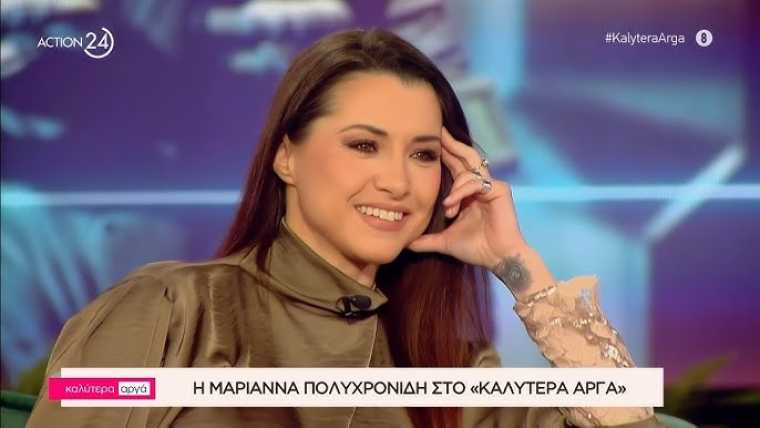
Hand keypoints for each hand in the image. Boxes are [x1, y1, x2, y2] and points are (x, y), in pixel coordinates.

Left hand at [407, 127, 528, 269]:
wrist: (498, 259)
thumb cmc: (476, 249)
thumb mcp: (444, 241)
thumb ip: (426, 240)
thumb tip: (405, 244)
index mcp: (468, 192)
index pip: (455, 166)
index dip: (444, 153)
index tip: (429, 142)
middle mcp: (480, 185)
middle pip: (465, 157)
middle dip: (451, 145)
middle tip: (438, 131)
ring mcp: (491, 186)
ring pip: (468, 172)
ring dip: (454, 189)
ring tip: (448, 209)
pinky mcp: (500, 190)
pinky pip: (476, 183)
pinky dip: (462, 192)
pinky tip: (453, 205)